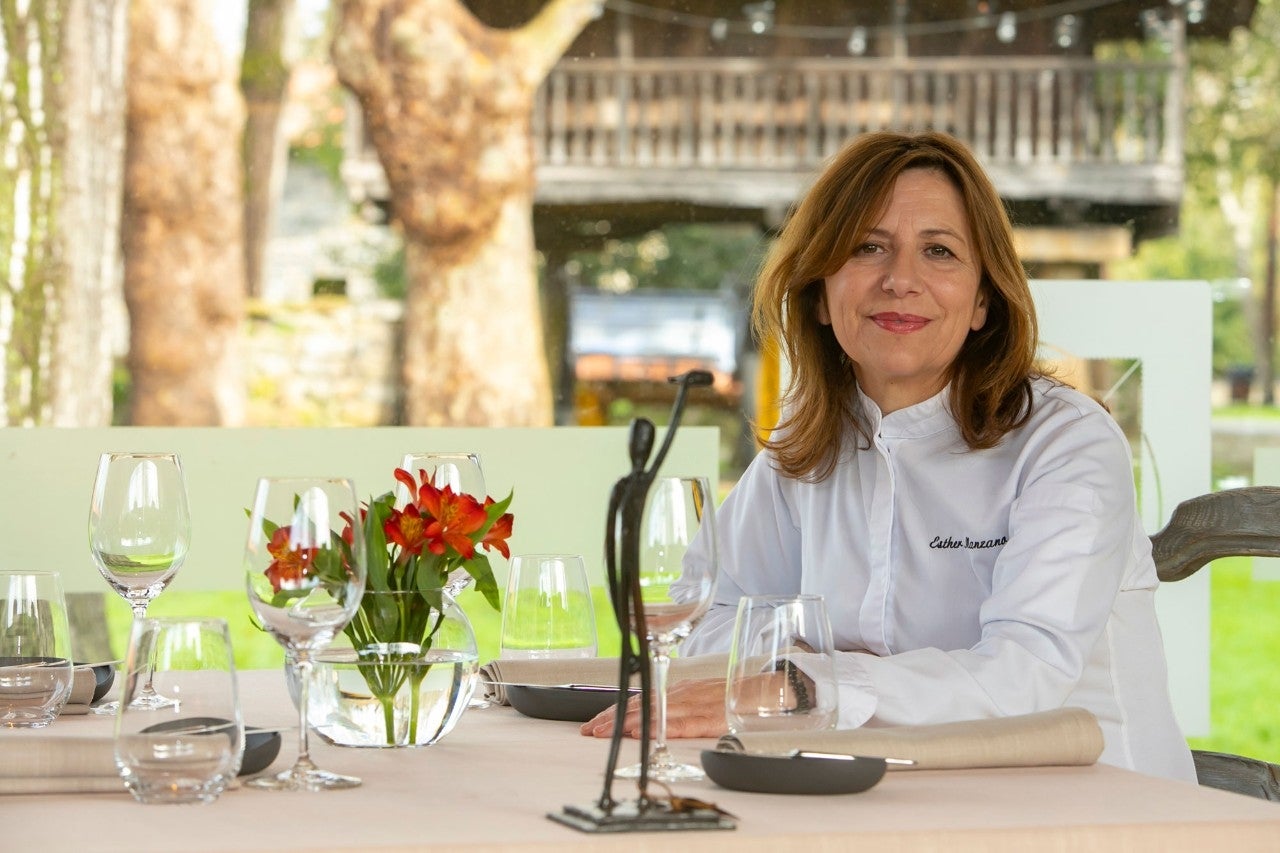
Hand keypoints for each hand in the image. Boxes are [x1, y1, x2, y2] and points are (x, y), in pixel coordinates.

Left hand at [579, 677, 728, 738]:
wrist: (759, 692)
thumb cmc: (728, 697)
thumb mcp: (696, 696)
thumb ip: (674, 705)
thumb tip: (650, 719)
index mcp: (675, 691)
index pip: (638, 700)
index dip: (614, 711)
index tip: (595, 722)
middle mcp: (679, 695)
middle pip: (639, 706)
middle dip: (612, 718)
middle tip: (590, 729)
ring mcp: (692, 705)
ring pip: (652, 714)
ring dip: (626, 724)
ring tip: (606, 732)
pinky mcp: (706, 719)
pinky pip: (678, 724)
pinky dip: (658, 729)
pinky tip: (643, 734)